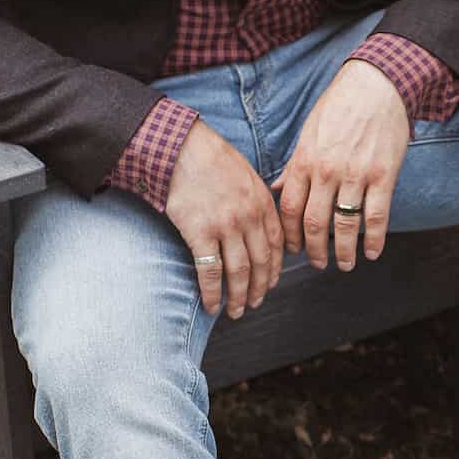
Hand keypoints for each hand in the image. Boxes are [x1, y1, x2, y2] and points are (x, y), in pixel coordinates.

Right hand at [164, 119, 283, 317]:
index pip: (277, 244)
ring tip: (236, 311)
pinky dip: (214, 293)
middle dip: (260, 288)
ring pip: (240, 272)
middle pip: (261, 263)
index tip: (270, 282)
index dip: (275, 268)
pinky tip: (212, 305)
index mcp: (262, 202)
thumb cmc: (209, 158)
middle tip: (255, 304)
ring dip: (239, 297)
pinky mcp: (201, 233)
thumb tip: (260, 219)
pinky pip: (211, 272)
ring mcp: (226, 226)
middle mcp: (249, 217)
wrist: (180, 147)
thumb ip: (257, 198)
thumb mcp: (245, 173)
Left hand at [269, 59, 409, 270]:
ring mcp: (355, 174)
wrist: (377, 84)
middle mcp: (326, 171)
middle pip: (314, 223)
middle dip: (314, 250)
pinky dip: (373, 239)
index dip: (289, 235)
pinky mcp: (383, 175)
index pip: (289, 208)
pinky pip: (376, 216)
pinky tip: (372, 252)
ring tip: (346, 264)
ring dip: (344, 252)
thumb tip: (276, 188)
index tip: (293, 249)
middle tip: (318, 264)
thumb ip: (294, 165)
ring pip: (344, 225)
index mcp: (304, 160)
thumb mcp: (308, 132)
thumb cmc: (340, 106)